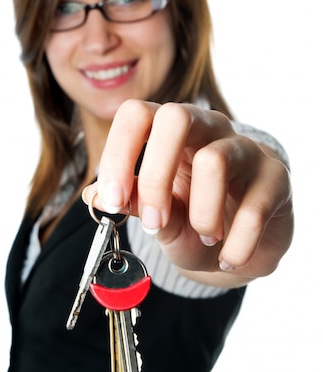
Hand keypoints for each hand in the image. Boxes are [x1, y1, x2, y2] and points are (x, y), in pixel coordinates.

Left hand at [83, 100, 293, 286]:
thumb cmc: (193, 223)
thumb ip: (132, 203)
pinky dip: (235, 245)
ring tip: (206, 238)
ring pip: (215, 160)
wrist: (241, 246)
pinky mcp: (277, 177)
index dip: (118, 154)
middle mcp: (208, 129)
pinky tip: (229, 257)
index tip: (111, 201)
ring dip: (201, 216)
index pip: (136, 114)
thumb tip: (94, 197)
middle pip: (176, 118)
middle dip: (156, 176)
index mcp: (171, 132)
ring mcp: (245, 149)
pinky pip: (254, 207)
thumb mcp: (159, 217)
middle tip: (154, 223)